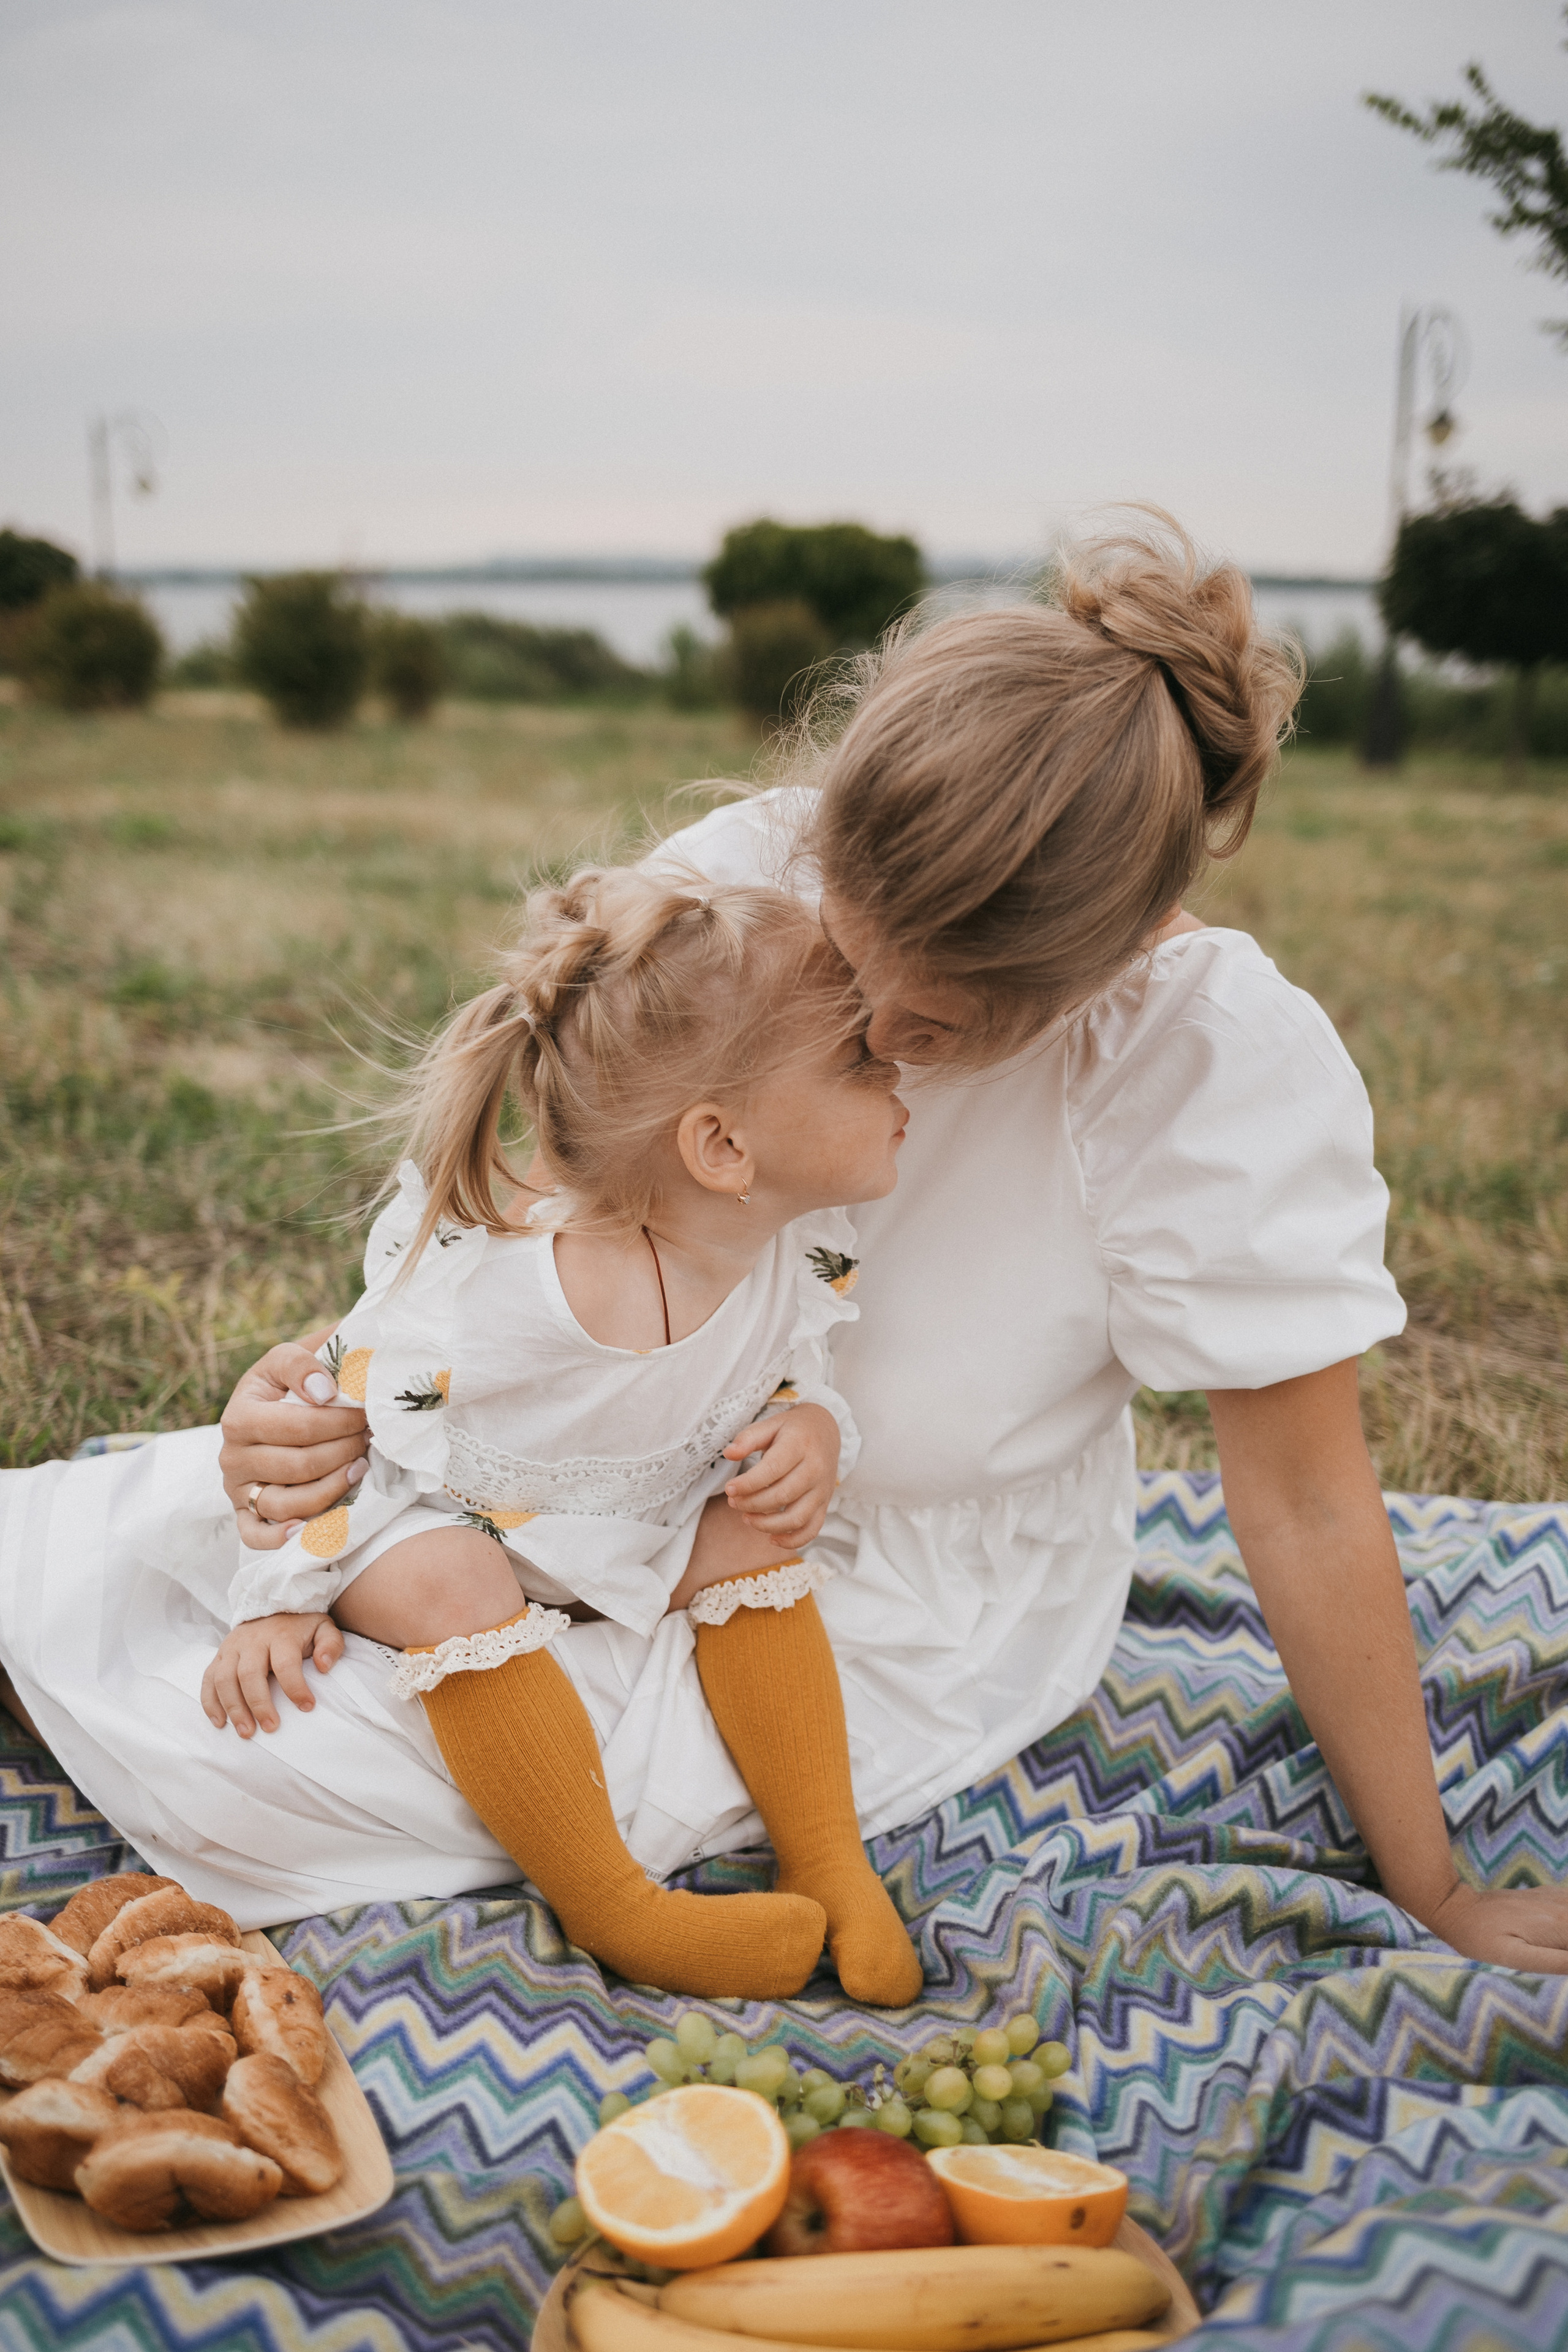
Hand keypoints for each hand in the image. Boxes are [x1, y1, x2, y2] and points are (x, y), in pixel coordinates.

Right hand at [200, 1613, 343, 1738]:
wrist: (271, 1605)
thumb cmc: (300, 1625)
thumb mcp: (323, 1627)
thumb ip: (330, 1644)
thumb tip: (324, 1666)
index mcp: (280, 1635)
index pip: (285, 1663)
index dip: (295, 1687)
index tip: (308, 1707)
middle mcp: (252, 1641)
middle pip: (249, 1674)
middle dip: (259, 1704)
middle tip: (270, 1728)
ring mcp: (232, 1648)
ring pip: (224, 1679)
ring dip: (233, 1708)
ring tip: (246, 1733)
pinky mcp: (219, 1655)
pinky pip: (208, 1679)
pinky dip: (210, 1702)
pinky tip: (221, 1722)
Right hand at [219, 1341, 368, 1550]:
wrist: (267, 1408)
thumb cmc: (284, 1384)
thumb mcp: (285, 1359)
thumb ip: (300, 1365)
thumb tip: (324, 1392)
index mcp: (238, 1417)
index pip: (295, 1426)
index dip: (337, 1422)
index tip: (365, 1414)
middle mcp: (231, 1458)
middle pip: (297, 1466)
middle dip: (342, 1452)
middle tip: (369, 1438)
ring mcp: (237, 1491)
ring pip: (285, 1504)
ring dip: (331, 1489)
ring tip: (360, 1468)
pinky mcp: (244, 1515)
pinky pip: (256, 1536)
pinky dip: (280, 1537)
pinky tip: (308, 1529)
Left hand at [721, 1403, 839, 1547]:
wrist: (826, 1431)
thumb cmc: (793, 1429)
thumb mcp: (770, 1424)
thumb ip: (748, 1438)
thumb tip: (729, 1453)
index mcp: (800, 1445)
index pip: (772, 1470)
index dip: (748, 1483)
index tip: (729, 1488)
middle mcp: (815, 1469)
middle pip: (782, 1496)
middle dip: (752, 1503)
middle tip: (733, 1501)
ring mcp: (822, 1489)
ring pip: (796, 1518)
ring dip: (767, 1525)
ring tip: (746, 1518)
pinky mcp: (825, 1504)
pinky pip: (811, 1530)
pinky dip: (792, 1540)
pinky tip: (771, 1538)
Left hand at [1425, 1880, 1567, 1973]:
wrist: (1457, 1909)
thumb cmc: (1482, 1940)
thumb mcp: (1516, 1959)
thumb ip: (1556, 1962)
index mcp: (1559, 1926)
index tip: (1563, 1957)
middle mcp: (1561, 1907)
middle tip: (1557, 1953)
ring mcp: (1555, 1898)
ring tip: (1555, 1948)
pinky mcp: (1547, 1896)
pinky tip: (1558, 1934)